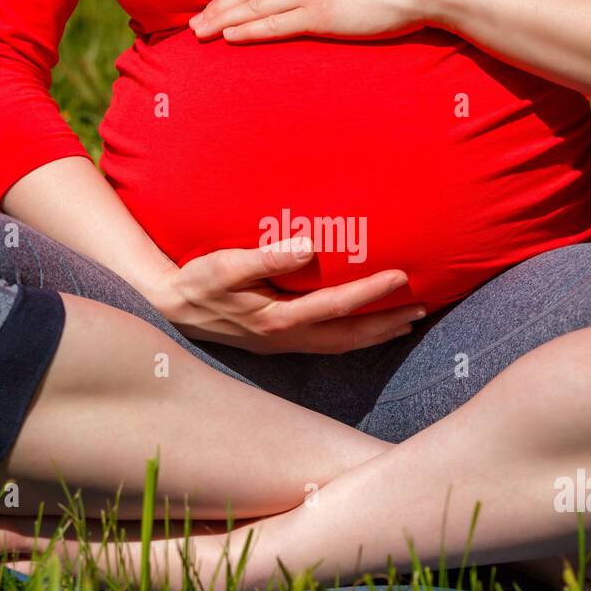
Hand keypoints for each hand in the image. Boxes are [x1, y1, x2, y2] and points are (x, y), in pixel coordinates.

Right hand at [150, 236, 425, 353]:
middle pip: (348, 336)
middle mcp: (286, 338)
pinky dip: (353, 337)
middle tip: (422, 308)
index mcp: (278, 319)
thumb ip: (267, 256)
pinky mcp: (279, 343)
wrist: (168, 310)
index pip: (336, 306)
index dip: (371, 292)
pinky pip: (327, 344)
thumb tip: (310, 244)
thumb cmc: (196, 281)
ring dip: (374, 334)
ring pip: (341, 345)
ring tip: (405, 322)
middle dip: (386, 324)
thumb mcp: (225, 265)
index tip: (401, 276)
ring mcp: (284, 345)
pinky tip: (364, 328)